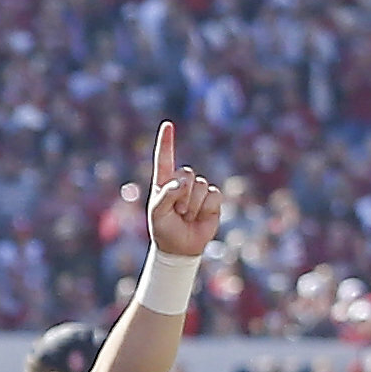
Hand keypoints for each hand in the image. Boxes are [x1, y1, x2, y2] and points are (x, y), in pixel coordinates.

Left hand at [143, 121, 225, 256]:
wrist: (181, 247)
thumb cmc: (164, 229)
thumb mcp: (157, 213)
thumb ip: (165, 195)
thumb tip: (182, 183)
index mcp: (164, 182)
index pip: (164, 158)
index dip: (167, 142)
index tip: (167, 125)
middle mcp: (182, 183)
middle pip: (187, 173)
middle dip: (182, 194)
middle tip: (177, 212)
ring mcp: (198, 190)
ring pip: (201, 185)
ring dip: (192, 205)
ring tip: (186, 217)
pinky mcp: (212, 199)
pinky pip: (213, 195)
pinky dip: (205, 208)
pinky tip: (199, 217)